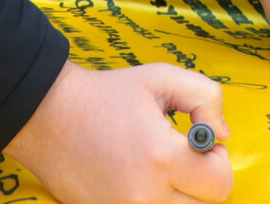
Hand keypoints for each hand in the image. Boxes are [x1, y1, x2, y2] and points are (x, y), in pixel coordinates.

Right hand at [7, 61, 231, 203]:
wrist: (48, 115)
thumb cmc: (105, 94)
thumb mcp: (160, 77)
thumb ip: (205, 97)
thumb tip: (222, 135)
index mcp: (161, 156)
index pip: (220, 183)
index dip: (217, 159)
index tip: (199, 143)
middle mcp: (145, 194)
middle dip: (200, 179)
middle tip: (179, 155)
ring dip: (177, 194)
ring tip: (158, 167)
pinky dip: (153, 199)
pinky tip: (138, 178)